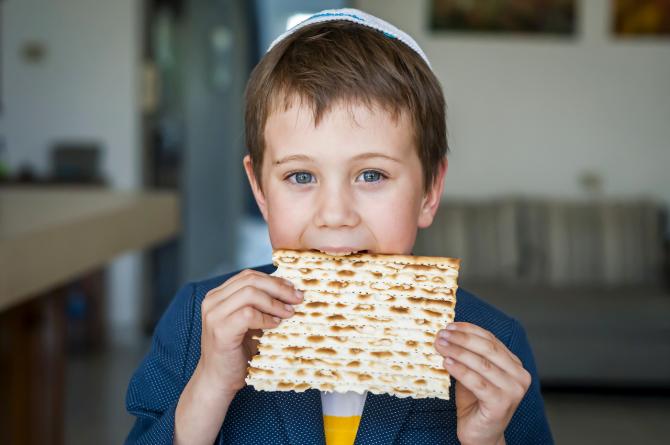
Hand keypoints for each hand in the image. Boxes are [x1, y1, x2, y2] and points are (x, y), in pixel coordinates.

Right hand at [198, 269, 302, 394]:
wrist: (217, 380)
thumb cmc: (235, 352)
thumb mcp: (247, 323)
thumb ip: (258, 305)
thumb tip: (288, 292)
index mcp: (218, 296)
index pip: (248, 276)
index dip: (273, 279)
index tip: (292, 288)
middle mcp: (212, 301)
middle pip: (250, 280)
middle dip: (278, 287)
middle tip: (297, 298)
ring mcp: (214, 315)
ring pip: (250, 293)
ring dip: (274, 302)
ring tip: (289, 313)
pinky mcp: (221, 330)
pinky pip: (248, 314)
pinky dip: (266, 318)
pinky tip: (275, 325)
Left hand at [433, 322, 530, 444]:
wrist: (480, 435)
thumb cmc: (475, 403)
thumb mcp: (472, 374)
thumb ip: (467, 356)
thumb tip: (447, 335)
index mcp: (514, 365)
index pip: (491, 340)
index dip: (469, 330)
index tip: (450, 326)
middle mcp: (519, 376)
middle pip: (488, 348)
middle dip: (462, 339)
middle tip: (441, 335)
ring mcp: (513, 391)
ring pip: (482, 364)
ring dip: (457, 352)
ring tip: (440, 346)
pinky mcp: (501, 404)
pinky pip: (477, 382)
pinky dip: (460, 370)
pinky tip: (446, 363)